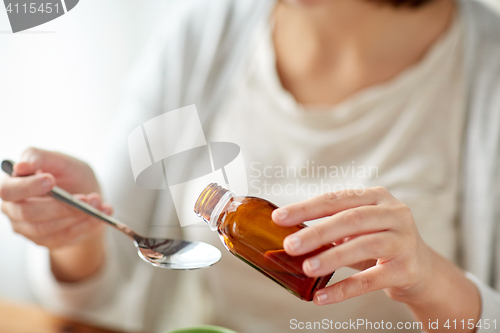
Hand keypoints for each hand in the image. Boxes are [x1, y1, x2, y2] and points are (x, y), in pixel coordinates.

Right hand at [0, 147, 111, 281]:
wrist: (88, 196)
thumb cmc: (70, 175)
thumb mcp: (61, 161)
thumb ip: (41, 157)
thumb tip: (21, 165)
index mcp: (13, 185)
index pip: (8, 190)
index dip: (27, 187)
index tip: (50, 180)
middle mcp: (14, 209)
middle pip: (28, 213)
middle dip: (61, 206)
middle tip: (88, 197)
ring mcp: (28, 228)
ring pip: (47, 228)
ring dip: (77, 215)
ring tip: (98, 202)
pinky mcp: (46, 241)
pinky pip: (64, 237)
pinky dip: (85, 225)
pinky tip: (100, 214)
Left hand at [272, 187, 434, 305]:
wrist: (422, 271)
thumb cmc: (378, 244)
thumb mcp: (358, 229)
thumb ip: (330, 227)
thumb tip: (287, 235)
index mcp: (376, 197)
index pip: (336, 199)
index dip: (306, 208)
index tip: (278, 218)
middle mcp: (394, 213)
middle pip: (350, 220)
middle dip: (316, 232)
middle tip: (290, 245)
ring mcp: (403, 240)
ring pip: (363, 246)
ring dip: (331, 257)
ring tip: (306, 268)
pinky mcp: (407, 269)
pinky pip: (371, 279)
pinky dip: (344, 288)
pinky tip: (322, 296)